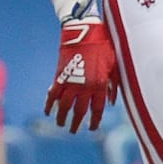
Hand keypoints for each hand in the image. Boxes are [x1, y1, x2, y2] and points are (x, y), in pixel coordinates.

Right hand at [45, 17, 118, 132]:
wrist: (84, 33)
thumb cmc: (104, 47)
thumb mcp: (114, 67)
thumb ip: (113, 86)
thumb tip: (112, 103)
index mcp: (100, 86)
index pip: (97, 109)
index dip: (94, 121)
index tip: (92, 129)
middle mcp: (85, 87)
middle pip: (79, 111)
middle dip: (76, 123)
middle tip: (74, 131)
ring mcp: (71, 82)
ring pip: (64, 106)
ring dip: (62, 117)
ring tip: (61, 125)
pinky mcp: (59, 76)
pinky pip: (52, 94)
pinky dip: (49, 104)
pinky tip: (48, 111)